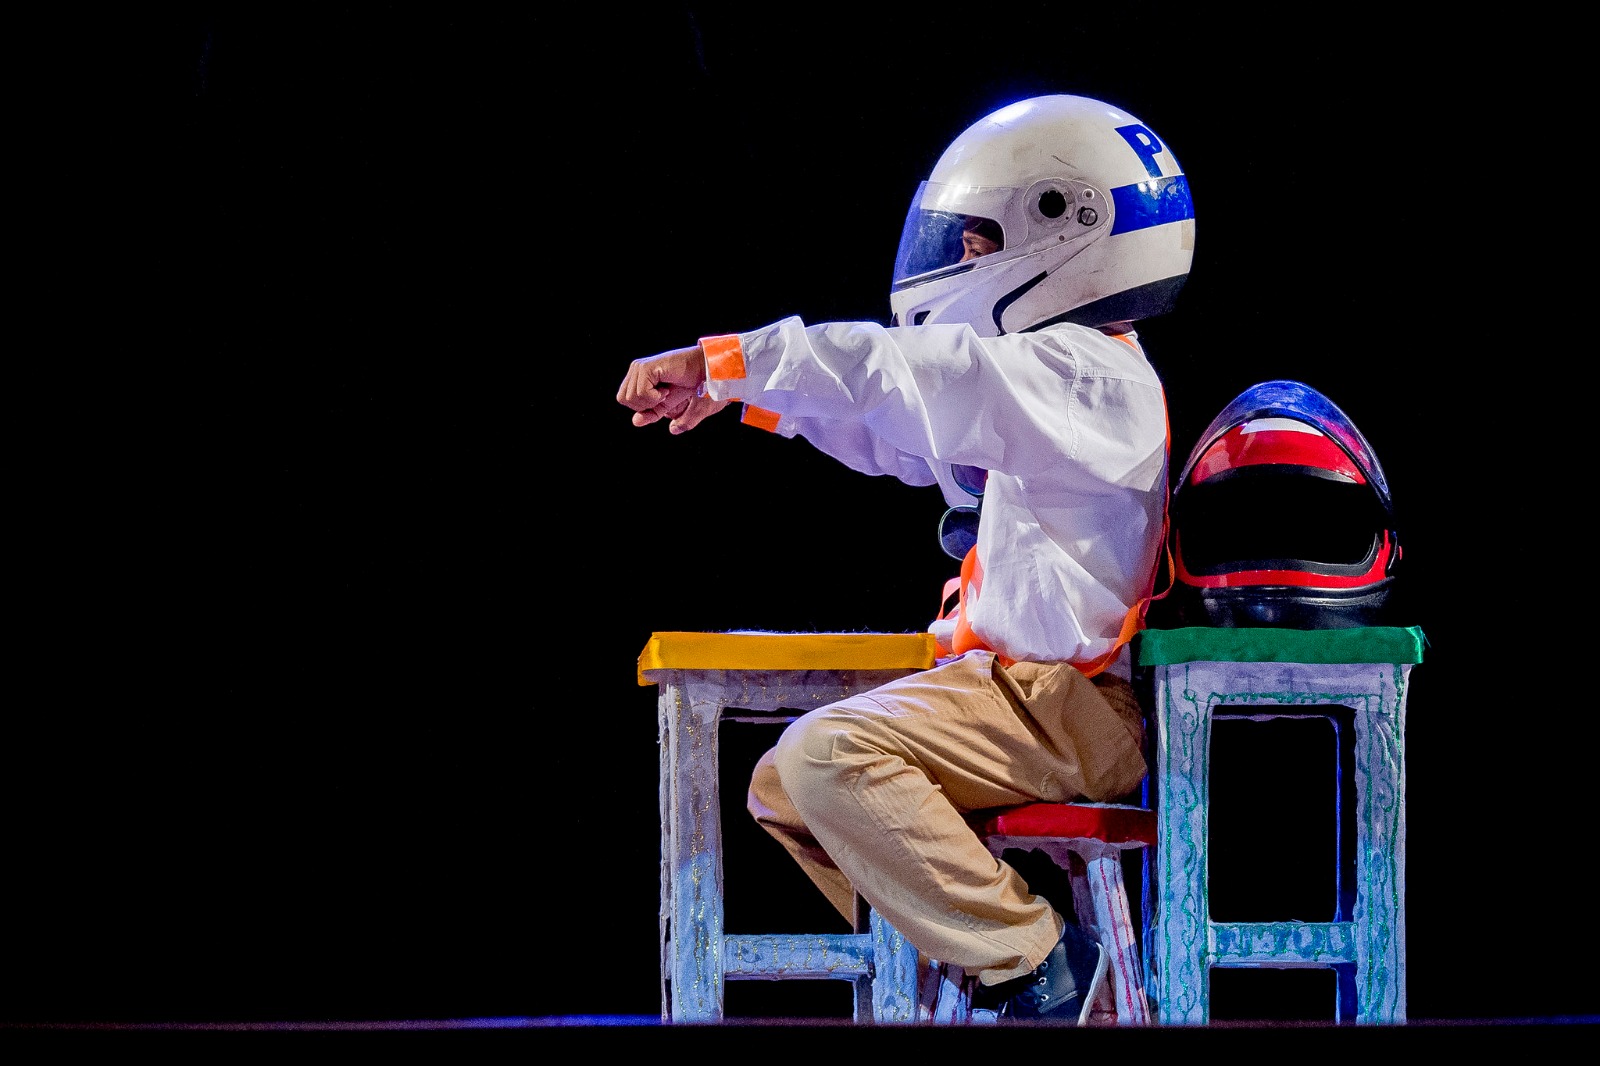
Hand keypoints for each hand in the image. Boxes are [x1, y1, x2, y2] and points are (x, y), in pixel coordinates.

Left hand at [617, 345, 731, 433]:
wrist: (710, 374)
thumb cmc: (696, 387)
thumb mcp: (671, 406)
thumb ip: (653, 414)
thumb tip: (635, 421)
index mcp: (640, 377)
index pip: (626, 399)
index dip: (643, 407)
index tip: (664, 397)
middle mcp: (638, 370)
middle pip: (624, 399)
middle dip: (645, 405)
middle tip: (665, 394)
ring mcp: (641, 367)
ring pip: (630, 398)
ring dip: (651, 401)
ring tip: (667, 390)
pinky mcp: (646, 368)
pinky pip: (640, 393)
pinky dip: (654, 398)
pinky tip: (667, 388)